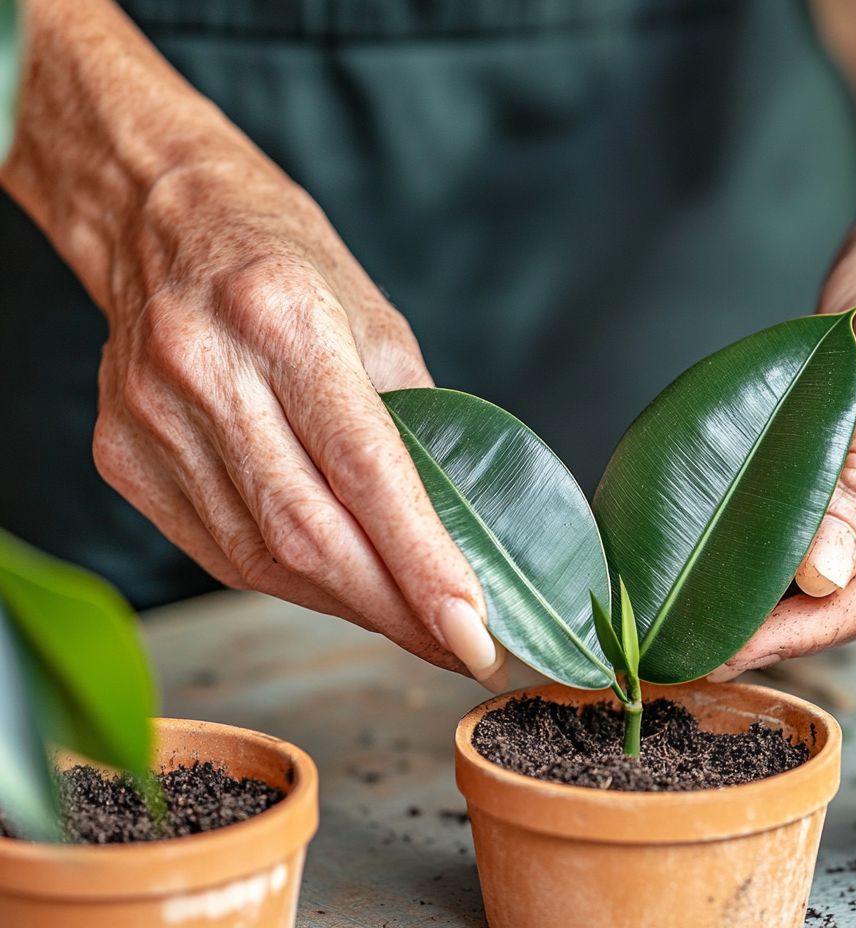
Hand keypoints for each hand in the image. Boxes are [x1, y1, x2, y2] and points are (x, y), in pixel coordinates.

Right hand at [91, 157, 502, 681]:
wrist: (163, 221)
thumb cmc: (287, 264)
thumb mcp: (376, 320)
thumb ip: (415, 423)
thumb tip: (455, 529)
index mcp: (285, 321)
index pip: (365, 470)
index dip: (422, 564)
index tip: (474, 631)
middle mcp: (207, 370)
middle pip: (309, 532)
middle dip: (394, 610)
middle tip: (457, 647)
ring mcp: (150, 417)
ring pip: (260, 557)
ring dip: (347, 604)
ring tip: (407, 620)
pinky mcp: (122, 455)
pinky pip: (216, 552)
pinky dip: (288, 581)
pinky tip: (334, 585)